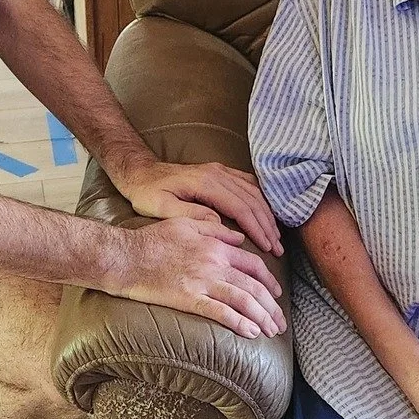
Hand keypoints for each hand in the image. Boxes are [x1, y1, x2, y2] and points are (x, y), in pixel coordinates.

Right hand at [100, 215, 286, 338]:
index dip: (269, 281)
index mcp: (216, 245)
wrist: (126, 256)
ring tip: (271, 332)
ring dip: (261, 317)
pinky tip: (251, 333)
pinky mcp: (189, 298)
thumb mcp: (186, 223)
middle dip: (271, 306)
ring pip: (243, 300)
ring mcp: (202, 281)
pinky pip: (220, 312)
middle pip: (254, 286)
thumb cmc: (152, 240)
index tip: (276, 294)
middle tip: (280, 322)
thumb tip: (239, 237)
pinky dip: (239, 323)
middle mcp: (215, 263)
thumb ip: (215, 229)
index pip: (253, 264)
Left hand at [115, 156, 283, 256]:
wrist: (140, 172)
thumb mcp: (161, 207)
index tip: (268, 247)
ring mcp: (219, 170)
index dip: (256, 228)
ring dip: (267, 214)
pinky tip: (266, 212)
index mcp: (205, 183)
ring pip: (253, 191)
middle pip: (252, 200)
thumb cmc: (146, 192)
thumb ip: (190, 214)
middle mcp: (217, 173)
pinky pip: (247, 183)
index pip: (240, 207)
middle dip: (267, 225)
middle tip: (278, 248)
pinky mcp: (218, 172)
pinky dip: (261, 199)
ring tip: (276, 235)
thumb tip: (218, 223)